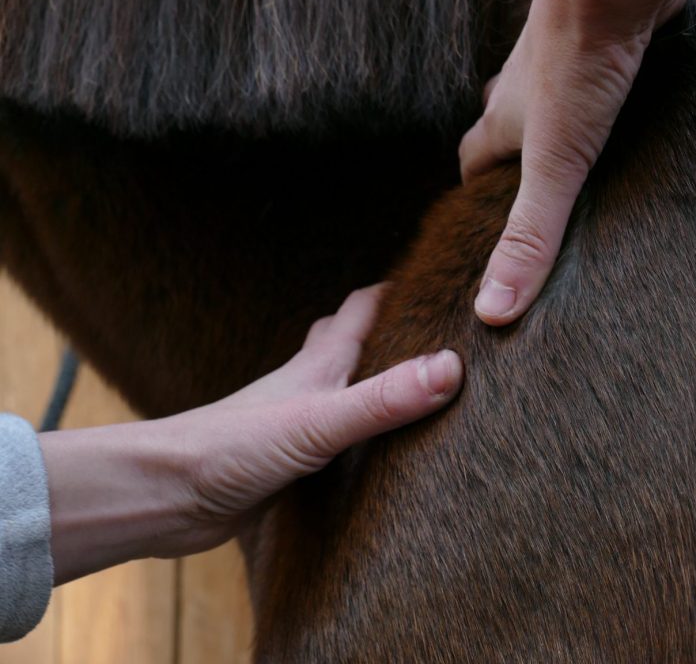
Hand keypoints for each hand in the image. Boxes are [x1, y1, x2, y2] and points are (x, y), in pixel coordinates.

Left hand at [41, 286, 462, 583]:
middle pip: (350, 339)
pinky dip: (357, 430)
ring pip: (341, 385)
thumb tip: (449, 367)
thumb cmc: (231, 447)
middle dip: (387, 330)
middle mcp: (309, 383)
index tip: (438, 281)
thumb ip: (382, 398)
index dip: (398, 290)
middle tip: (431, 332)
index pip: (363, 307)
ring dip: (371, 378)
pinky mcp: (288, 457)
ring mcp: (296, 418)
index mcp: (318, 363)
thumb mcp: (318, 422)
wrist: (166, 494)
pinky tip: (370, 449)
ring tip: (410, 385)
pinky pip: (333, 433)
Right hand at [459, 0, 695, 324]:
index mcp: (498, 122)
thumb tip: (493, 308)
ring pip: (545, 103)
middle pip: (504, 130)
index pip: (470, 162)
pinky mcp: (598, 43)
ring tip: (577, 160)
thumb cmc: (575, 69)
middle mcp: (518, 90)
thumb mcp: (552, 169)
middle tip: (535, 196)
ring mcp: (557, 64)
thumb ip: (527, 238)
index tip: (483, 219)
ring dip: (552, 129)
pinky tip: (619, 114)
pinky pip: (587, 78)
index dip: (473, 192)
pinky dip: (594, 99)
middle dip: (513, 163)